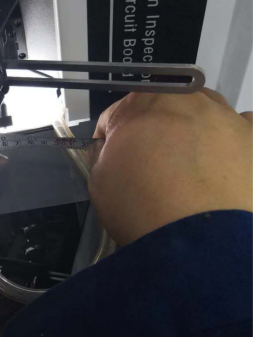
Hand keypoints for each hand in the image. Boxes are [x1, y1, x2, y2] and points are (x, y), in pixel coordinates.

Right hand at [88, 89, 252, 245]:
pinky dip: (232, 141)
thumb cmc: (137, 203)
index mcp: (142, 101)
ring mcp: (226, 116)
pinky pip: (243, 128)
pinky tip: (223, 163)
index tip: (111, 162)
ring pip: (202, 116)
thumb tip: (109, 149)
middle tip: (148, 168)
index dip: (109, 141)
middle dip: (153, 133)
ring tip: (187, 173)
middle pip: (162, 111)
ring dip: (191, 134)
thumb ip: (101, 155)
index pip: (116, 115)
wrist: (193, 238)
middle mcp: (186, 98)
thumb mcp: (97, 180)